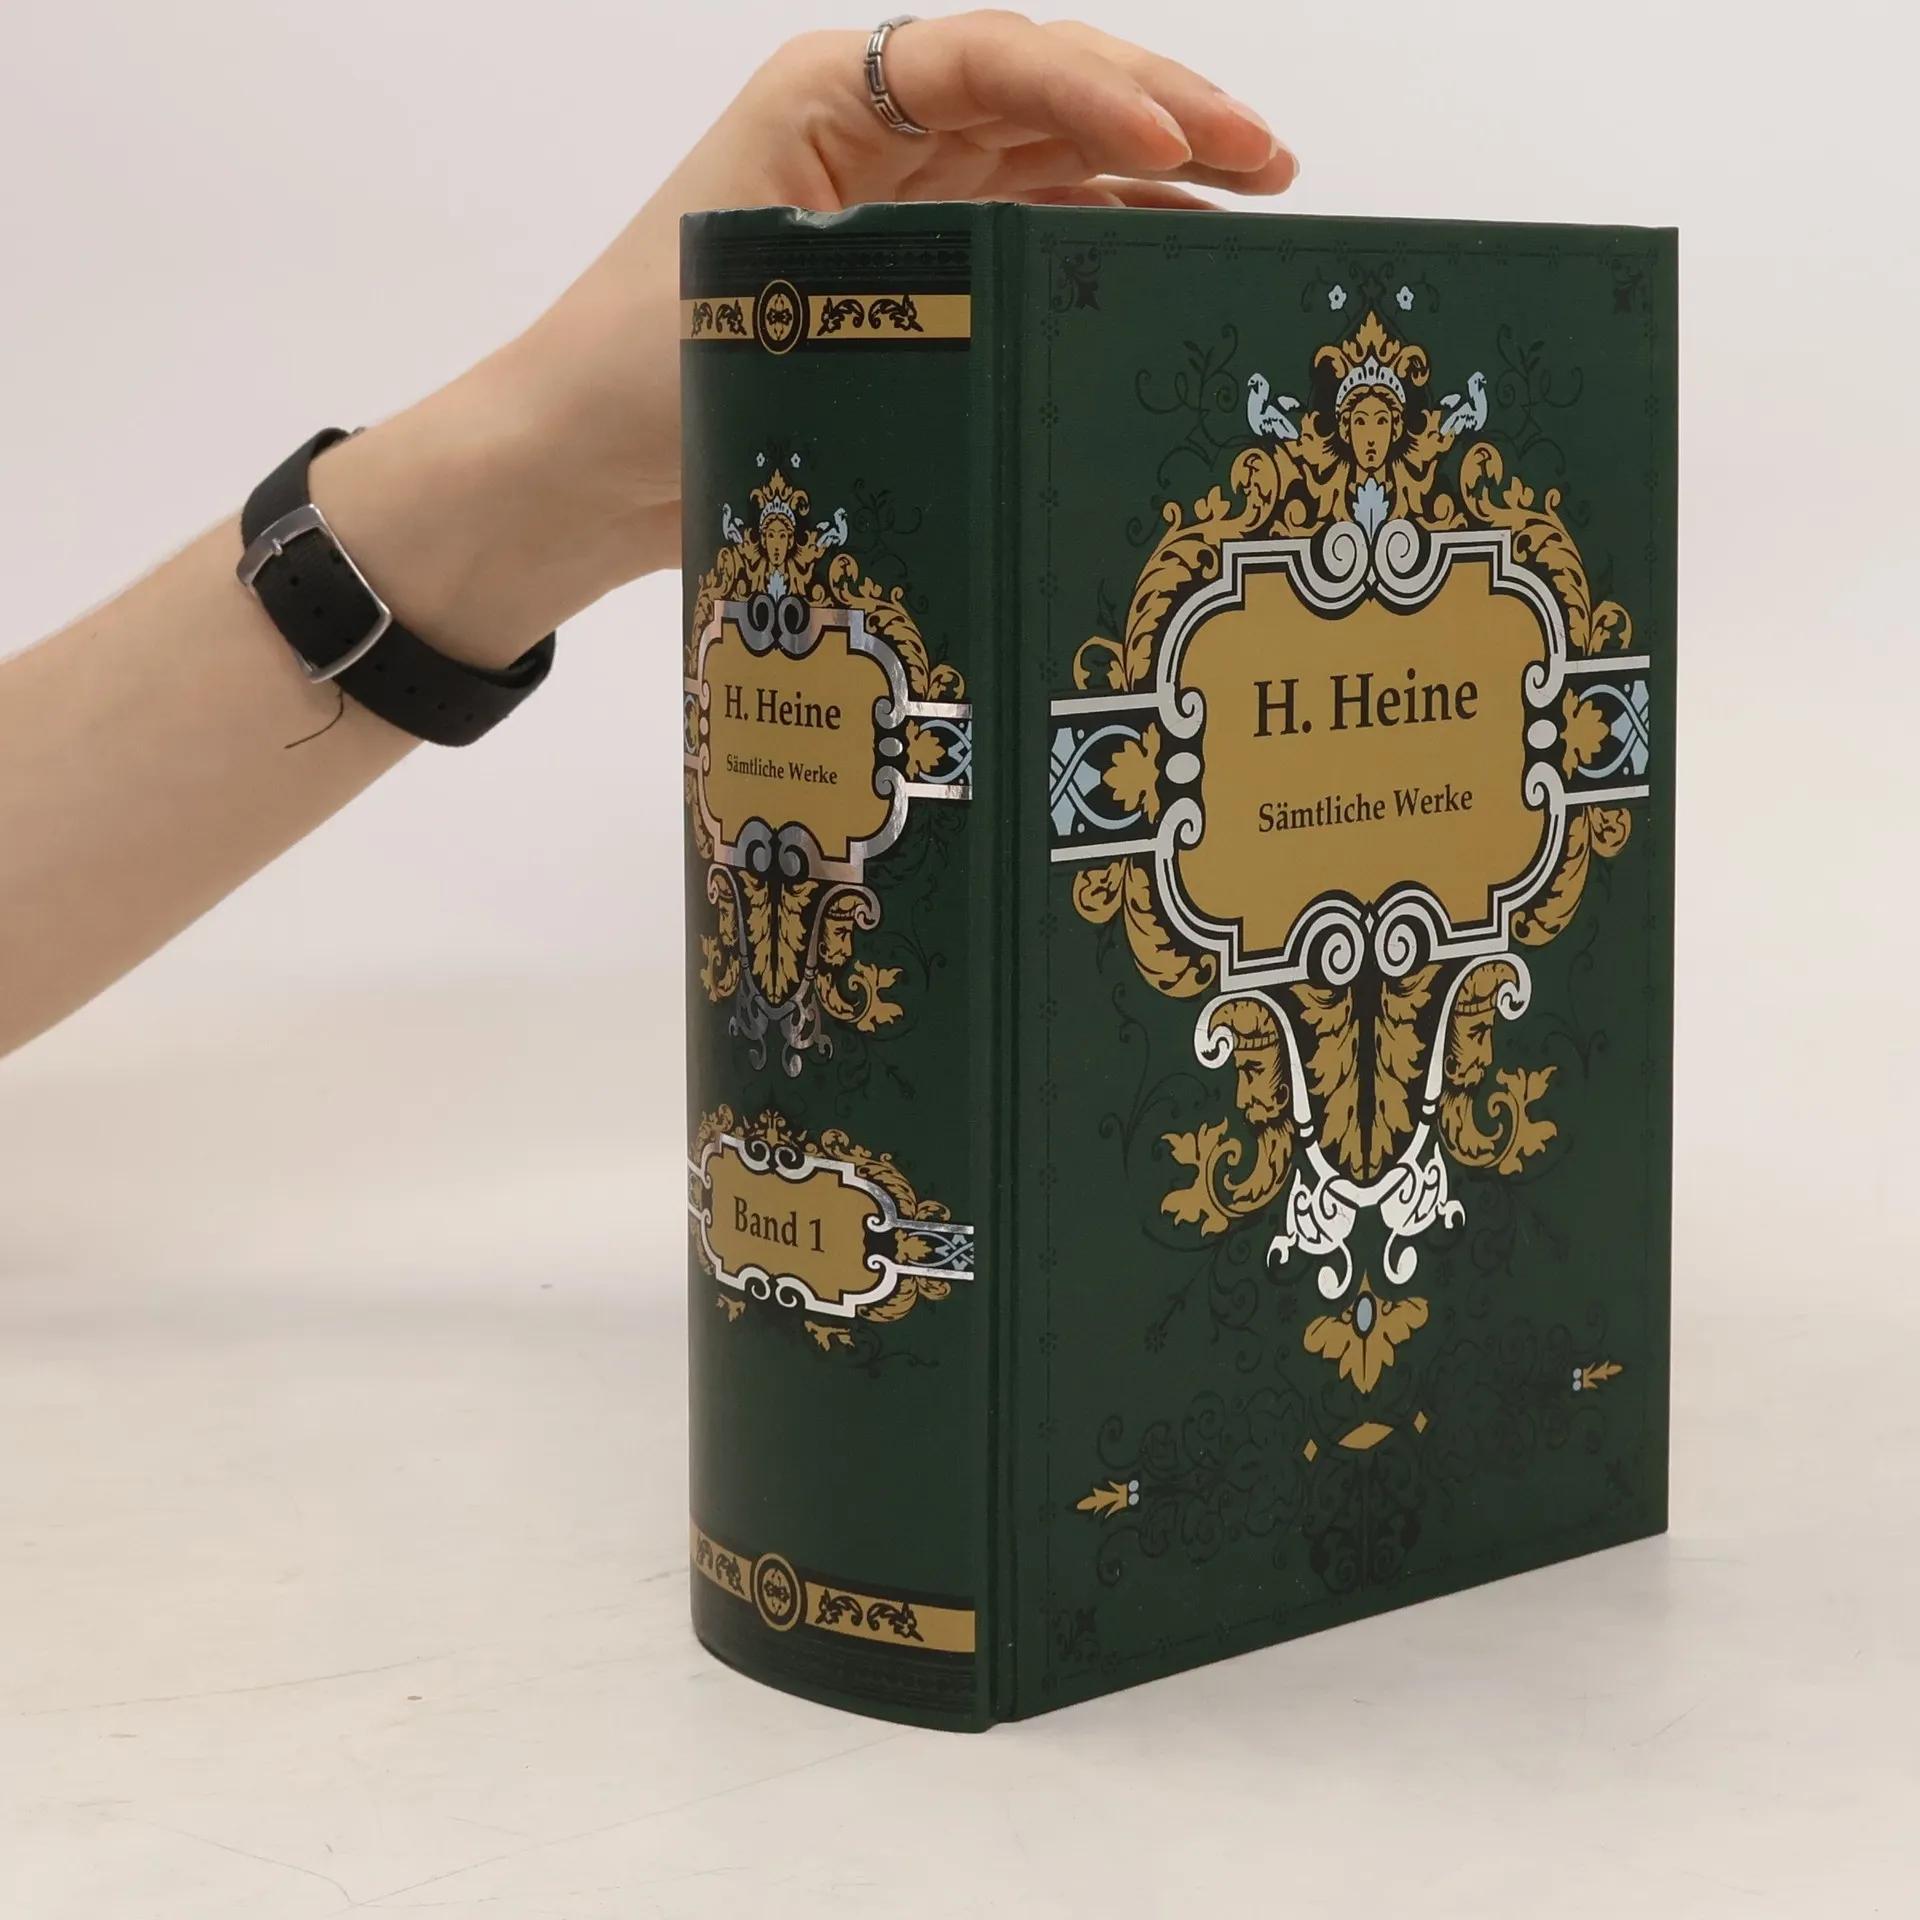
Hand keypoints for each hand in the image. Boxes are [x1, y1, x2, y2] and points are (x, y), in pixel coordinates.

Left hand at [316, 14, 1296, 662]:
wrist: (567, 477)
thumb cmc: (628, 383)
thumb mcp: (760, 304)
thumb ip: (894, 275)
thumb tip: (1039, 290)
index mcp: (821, 107)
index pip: (984, 62)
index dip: (1094, 89)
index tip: (1179, 139)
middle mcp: (866, 139)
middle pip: (1040, 92)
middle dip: (1162, 113)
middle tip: (1270, 156)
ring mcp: (892, 207)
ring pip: (1048, 158)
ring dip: (1151, 172)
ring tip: (1255, 198)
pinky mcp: (906, 281)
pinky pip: (1024, 236)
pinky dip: (1099, 241)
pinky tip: (1169, 259)